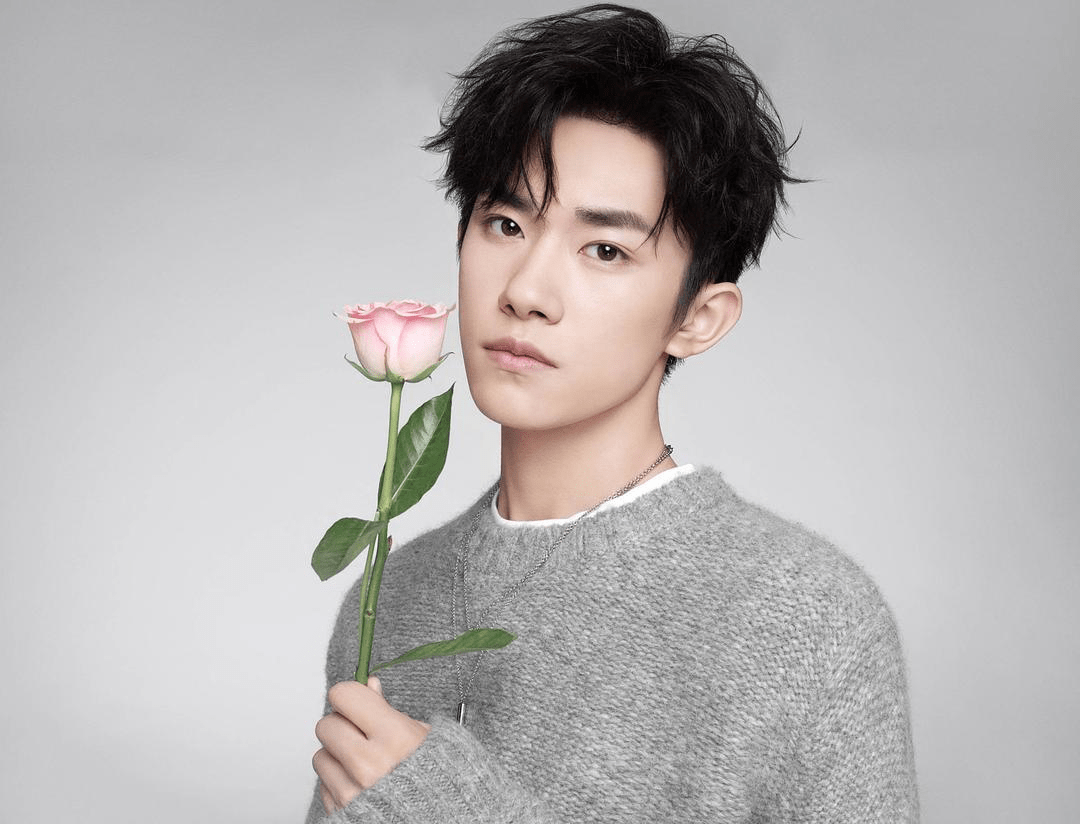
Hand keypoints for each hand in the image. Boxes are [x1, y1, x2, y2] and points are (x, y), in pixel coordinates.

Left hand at [312, 676, 430, 812]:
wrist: (439, 820)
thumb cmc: (435, 778)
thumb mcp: (422, 736)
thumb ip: (388, 709)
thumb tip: (368, 684)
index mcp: (395, 738)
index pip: (345, 696)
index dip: (350, 696)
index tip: (357, 701)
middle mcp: (370, 765)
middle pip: (326, 724)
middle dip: (342, 726)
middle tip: (361, 734)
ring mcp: (353, 793)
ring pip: (320, 755)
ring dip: (338, 756)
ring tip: (364, 762)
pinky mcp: (341, 813)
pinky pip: (324, 785)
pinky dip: (339, 781)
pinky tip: (360, 783)